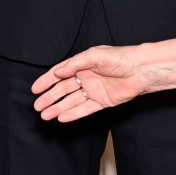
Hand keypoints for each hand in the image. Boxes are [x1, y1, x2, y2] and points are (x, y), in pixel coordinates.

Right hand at [31, 45, 148, 120]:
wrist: (140, 70)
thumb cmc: (119, 58)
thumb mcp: (93, 56)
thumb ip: (74, 65)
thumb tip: (57, 73)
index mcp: (82, 64)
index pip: (60, 74)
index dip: (46, 81)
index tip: (35, 89)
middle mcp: (86, 77)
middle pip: (63, 90)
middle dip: (50, 98)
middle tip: (37, 106)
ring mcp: (93, 91)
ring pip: (72, 101)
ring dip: (58, 108)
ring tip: (46, 115)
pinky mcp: (102, 102)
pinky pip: (84, 109)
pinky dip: (73, 114)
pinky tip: (62, 117)